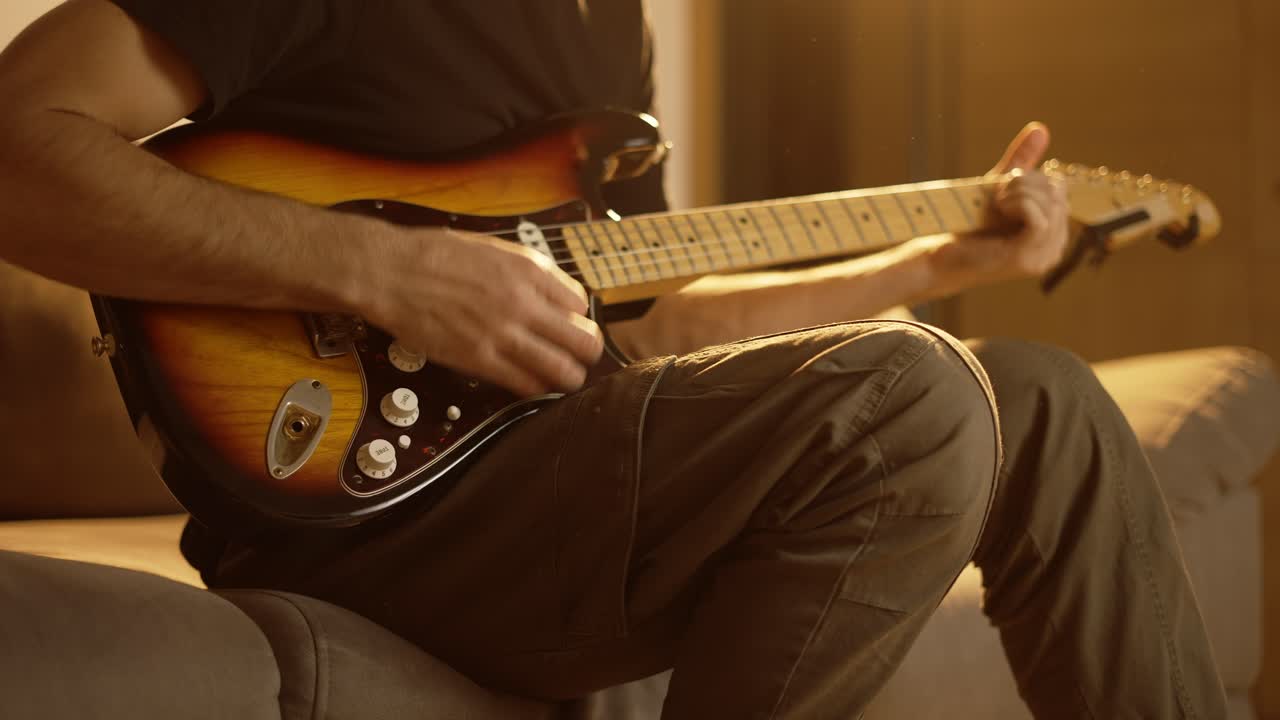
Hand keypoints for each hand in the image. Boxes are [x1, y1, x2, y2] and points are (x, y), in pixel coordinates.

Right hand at [362, 226, 603, 396]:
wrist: (392, 271)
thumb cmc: (435, 256)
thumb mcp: (494, 248)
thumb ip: (526, 270)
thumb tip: (552, 290)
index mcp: (529, 270)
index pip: (581, 303)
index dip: (577, 317)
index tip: (567, 323)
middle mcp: (524, 302)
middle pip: (584, 339)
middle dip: (586, 351)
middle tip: (578, 356)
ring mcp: (504, 332)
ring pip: (563, 368)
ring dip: (568, 376)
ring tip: (562, 377)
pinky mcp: (480, 359)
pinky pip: (526, 384)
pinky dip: (536, 388)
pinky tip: (531, 384)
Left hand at [916, 121, 1069, 293]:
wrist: (937, 255)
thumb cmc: (966, 225)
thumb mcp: (999, 188)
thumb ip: (1022, 162)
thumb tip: (1040, 129)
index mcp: (1052, 235)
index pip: (1060, 191)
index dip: (1034, 179)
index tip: (1005, 187)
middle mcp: (1053, 250)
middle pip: (1059, 195)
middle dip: (1027, 183)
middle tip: (999, 194)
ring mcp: (1041, 257)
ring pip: (1050, 204)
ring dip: (1019, 191)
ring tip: (998, 201)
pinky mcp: (1025, 259)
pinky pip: (1039, 218)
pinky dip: (1019, 202)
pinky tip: (1000, 206)